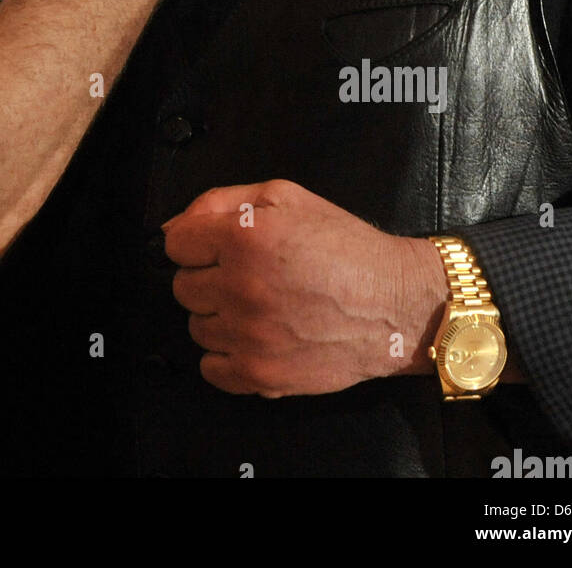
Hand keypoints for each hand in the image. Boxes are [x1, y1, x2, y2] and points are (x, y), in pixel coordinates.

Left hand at [164, 179, 446, 396]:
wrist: (396, 304)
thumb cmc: (347, 248)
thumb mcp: (287, 197)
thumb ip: (221, 201)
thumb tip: (176, 224)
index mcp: (244, 238)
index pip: (175, 243)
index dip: (197, 241)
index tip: (217, 247)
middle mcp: (241, 287)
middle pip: (183, 286)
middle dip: (210, 278)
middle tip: (247, 275)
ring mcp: (249, 335)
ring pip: (197, 327)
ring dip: (220, 317)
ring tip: (259, 306)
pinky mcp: (261, 374)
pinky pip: (210, 368)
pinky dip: (227, 355)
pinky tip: (256, 337)